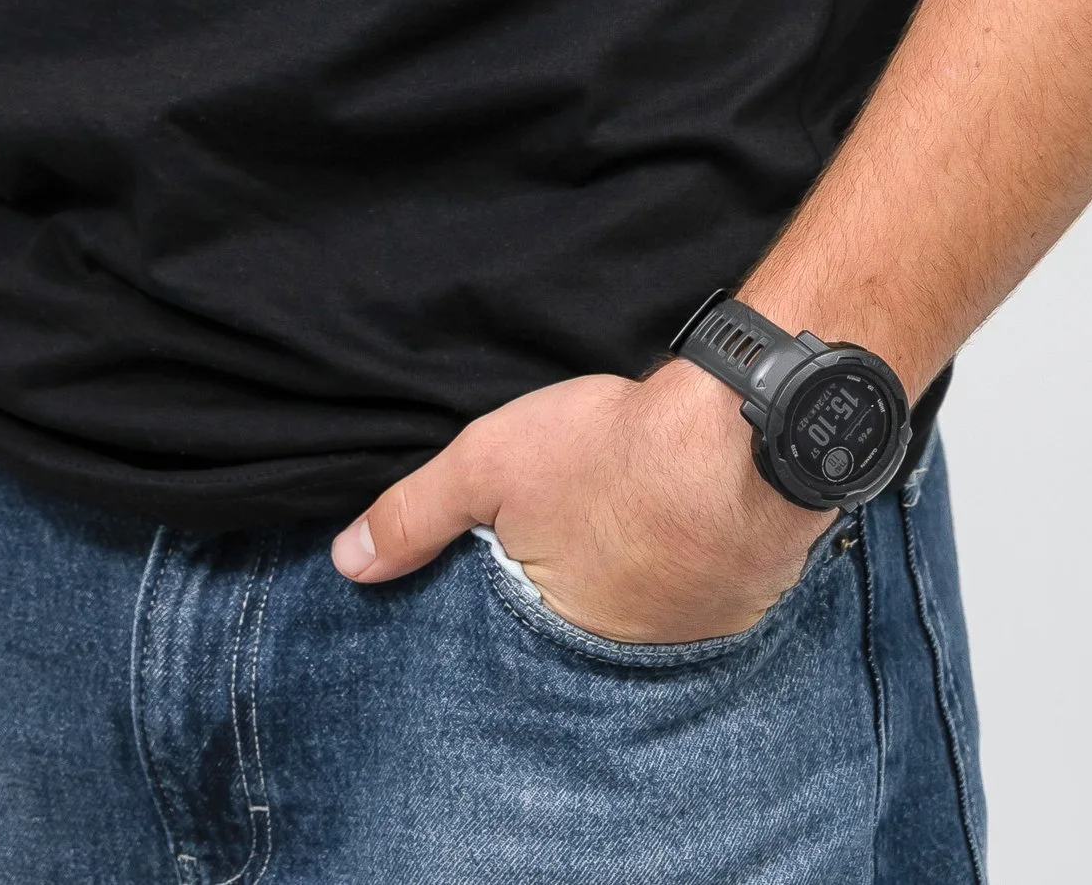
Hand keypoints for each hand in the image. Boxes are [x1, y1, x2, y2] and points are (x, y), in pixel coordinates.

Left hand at [329, 366, 825, 643]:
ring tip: (623, 528)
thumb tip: (347, 563)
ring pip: (645, 611)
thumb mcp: (490, 466)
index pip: (516, 633)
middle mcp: (628, 656)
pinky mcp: (744, 602)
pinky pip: (701, 594)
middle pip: (582, 626)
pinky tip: (679, 525)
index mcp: (559, 638)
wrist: (744, 435)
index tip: (512, 555)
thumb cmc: (612, 452)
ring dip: (635, 578)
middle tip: (574, 534)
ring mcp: (694, 635)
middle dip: (574, 588)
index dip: (509, 589)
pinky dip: (687, 564)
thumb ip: (416, 515)